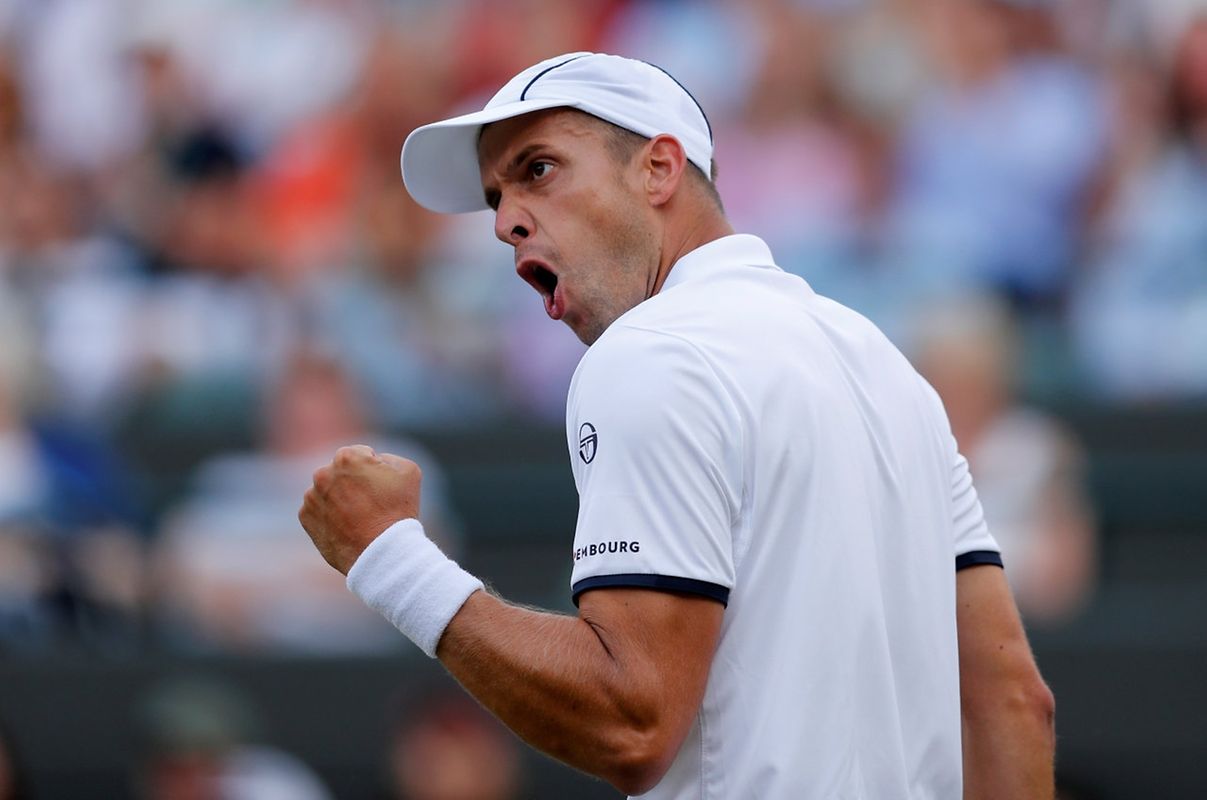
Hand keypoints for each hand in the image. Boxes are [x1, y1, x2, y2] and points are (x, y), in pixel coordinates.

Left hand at [299, 445, 421, 574]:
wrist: (382, 552)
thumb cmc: (398, 510)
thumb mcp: (408, 471)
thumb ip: (387, 457)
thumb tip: (373, 461)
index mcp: (346, 456)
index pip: (360, 454)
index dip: (374, 469)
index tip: (381, 487)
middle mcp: (323, 473)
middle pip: (340, 472)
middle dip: (352, 482)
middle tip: (370, 503)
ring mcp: (311, 496)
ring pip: (327, 491)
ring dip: (339, 498)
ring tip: (359, 518)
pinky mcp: (306, 517)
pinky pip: (318, 510)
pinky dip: (329, 516)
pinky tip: (347, 527)